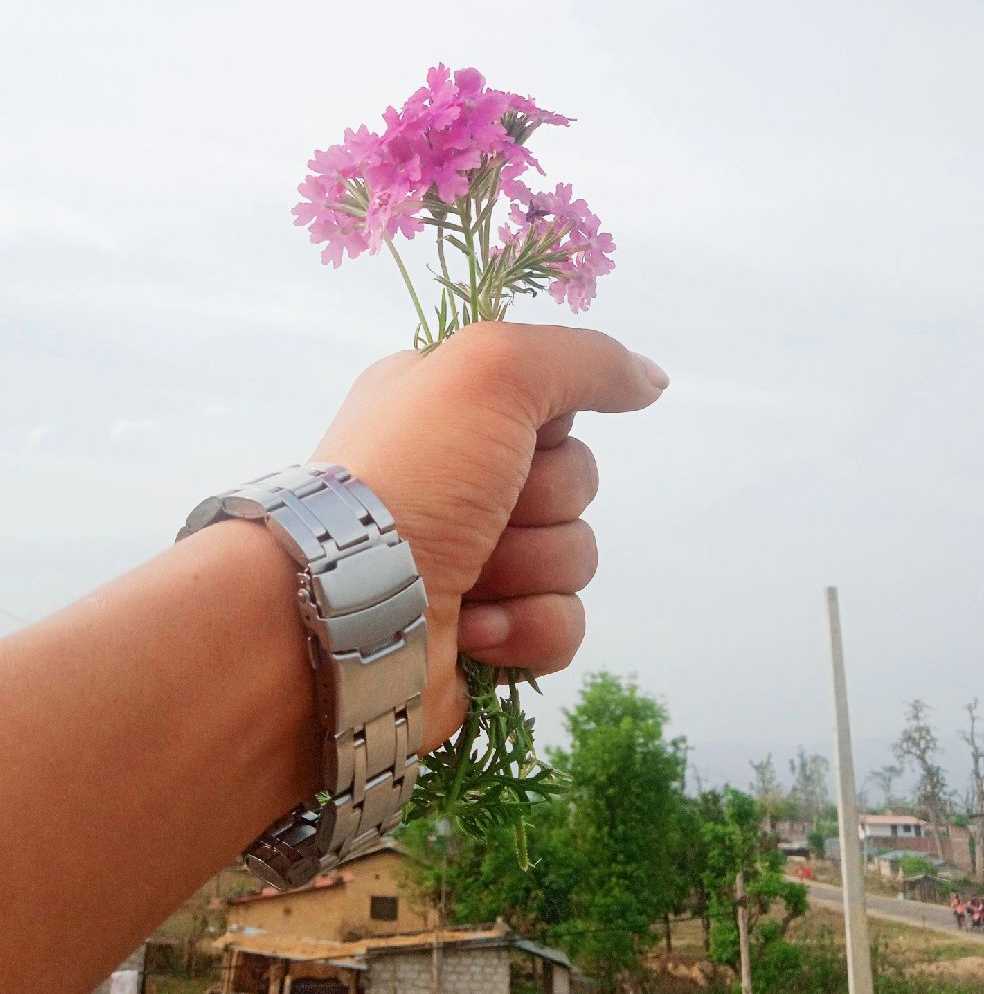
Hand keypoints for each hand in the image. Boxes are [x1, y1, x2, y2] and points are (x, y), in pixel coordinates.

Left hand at [309, 321, 668, 749]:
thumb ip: (584, 359)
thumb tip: (652, 381)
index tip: (511, 427)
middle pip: (574, 479)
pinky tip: (473, 629)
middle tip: (483, 511)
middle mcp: (455, 477)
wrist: (341, 617)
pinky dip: (527, 629)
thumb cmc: (407, 476)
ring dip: (532, 568)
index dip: (548, 420)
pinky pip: (564, 624)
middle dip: (543, 500)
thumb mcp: (492, 370)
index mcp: (444, 408)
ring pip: (575, 554)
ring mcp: (469, 559)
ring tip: (468, 578)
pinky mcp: (484, 634)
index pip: (551, 400)